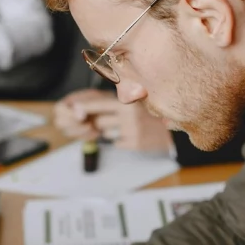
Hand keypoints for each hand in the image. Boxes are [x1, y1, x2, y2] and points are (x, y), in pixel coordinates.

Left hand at [55, 90, 173, 152]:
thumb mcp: (132, 102)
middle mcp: (129, 114)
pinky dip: (121, 140)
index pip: (99, 104)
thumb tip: (81, 107)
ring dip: (111, 131)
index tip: (73, 109)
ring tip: (126, 127)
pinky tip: (132, 135)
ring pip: (105, 133)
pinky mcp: (135, 143)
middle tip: (115, 120)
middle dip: (101, 122)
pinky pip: (116, 143)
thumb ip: (112, 102)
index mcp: (128, 101)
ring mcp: (132, 130)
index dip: (85, 108)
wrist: (172, 130)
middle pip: (99, 121)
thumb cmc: (147, 114)